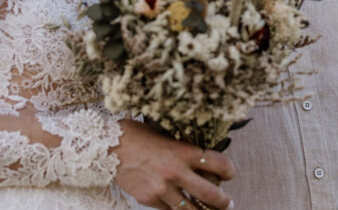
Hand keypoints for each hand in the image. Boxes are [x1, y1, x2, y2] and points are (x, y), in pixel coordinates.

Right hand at [112, 120, 235, 208]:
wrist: (106, 147)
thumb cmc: (134, 135)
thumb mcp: (162, 134)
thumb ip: (180, 148)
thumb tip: (197, 157)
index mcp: (182, 151)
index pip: (217, 163)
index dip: (228, 170)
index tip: (230, 173)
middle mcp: (175, 172)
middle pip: (210, 194)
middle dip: (223, 202)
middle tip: (228, 204)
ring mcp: (162, 189)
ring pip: (190, 209)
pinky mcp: (149, 199)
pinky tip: (180, 208)